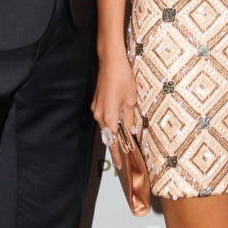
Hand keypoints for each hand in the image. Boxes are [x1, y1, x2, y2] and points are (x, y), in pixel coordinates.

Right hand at [91, 51, 136, 169]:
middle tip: (125, 158)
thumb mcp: (130, 100)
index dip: (118, 155)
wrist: (110, 60)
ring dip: (113, 135)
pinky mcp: (96, 102)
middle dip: (116, 147)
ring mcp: (96, 108)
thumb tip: (130, 131)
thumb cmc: (123, 78)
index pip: (112, 142)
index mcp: (109, 117)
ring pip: (105, 127)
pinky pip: (103, 118)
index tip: (122, 167)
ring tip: (123, 143)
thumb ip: (129, 118)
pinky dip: (110, 124)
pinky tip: (118, 125)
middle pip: (107, 136)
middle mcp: (99, 115)